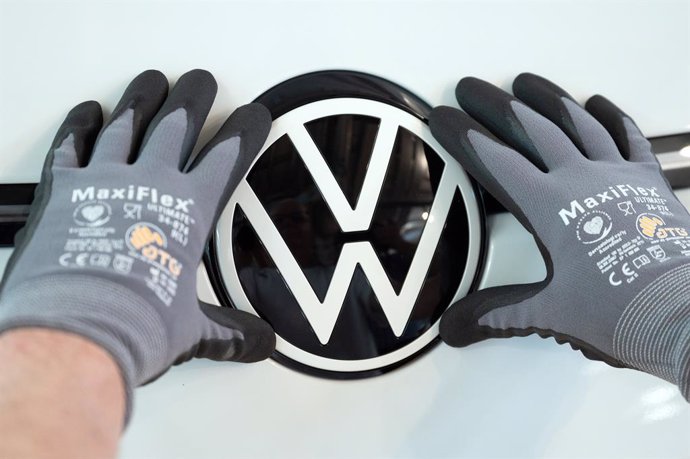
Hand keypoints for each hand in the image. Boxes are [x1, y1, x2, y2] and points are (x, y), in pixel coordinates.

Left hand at [0, 70, 275, 420]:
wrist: (76, 329)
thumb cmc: (137, 324)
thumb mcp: (191, 330)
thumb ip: (227, 331)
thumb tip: (260, 344)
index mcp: (188, 212)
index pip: (225, 160)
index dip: (243, 133)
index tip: (253, 113)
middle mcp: (150, 185)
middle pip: (176, 127)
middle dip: (192, 100)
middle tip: (200, 80)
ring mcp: (105, 181)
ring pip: (127, 125)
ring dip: (141, 100)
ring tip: (152, 81)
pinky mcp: (64, 189)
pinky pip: (72, 145)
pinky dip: (80, 126)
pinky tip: (88, 112)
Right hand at [430, 73, 689, 398]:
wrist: (686, 313)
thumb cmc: (619, 310)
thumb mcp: (550, 312)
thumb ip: (498, 313)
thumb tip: (452, 331)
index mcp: (549, 207)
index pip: (495, 161)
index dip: (464, 136)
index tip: (442, 116)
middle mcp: (580, 179)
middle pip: (531, 129)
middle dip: (495, 106)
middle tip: (471, 87)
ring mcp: (616, 174)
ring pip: (576, 122)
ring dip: (547, 99)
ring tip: (524, 82)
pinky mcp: (647, 180)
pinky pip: (627, 136)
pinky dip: (611, 117)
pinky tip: (597, 103)